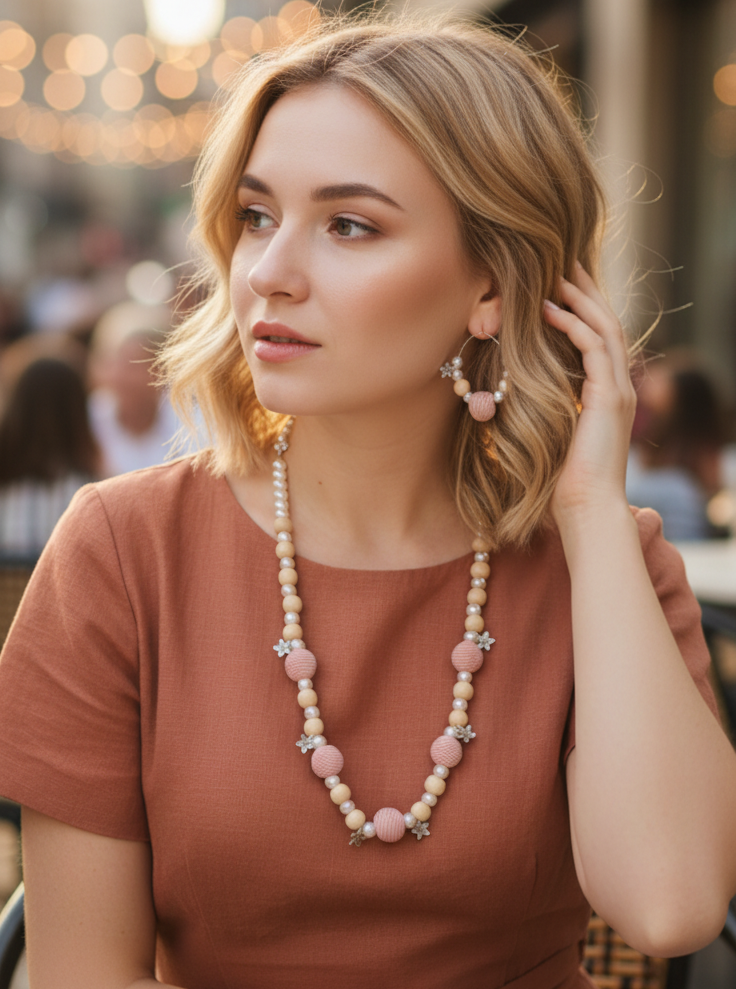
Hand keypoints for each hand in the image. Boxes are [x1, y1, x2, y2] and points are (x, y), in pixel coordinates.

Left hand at [542, 262, 635, 527]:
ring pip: (604, 326)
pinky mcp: (610, 397)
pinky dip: (571, 324)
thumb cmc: (561, 481)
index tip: (557, 283)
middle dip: (585, 289)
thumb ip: (537, 408)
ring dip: (579, 297)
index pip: (598, 336)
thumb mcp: (546, 433)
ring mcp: (618, 390)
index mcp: (606, 393)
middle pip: (606, 321)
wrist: (586, 509)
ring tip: (555, 272)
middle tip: (563, 259)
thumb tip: (496, 394)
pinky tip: (548, 308)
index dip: (580, 306)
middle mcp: (618, 386)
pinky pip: (594, 347)